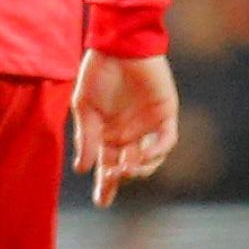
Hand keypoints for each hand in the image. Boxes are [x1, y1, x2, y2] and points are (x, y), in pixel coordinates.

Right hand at [71, 51, 178, 207]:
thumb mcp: (84, 106)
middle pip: (126, 167)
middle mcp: (128, 134)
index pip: (106, 165)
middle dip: (119, 179)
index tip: (101, 202)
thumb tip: (82, 169)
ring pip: (149, 159)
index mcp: (106, 134)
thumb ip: (86, 137)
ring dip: (140, 167)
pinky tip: (146, 154)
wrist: (120, 46)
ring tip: (126, 168)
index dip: (105, 184)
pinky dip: (158, 150)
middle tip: (112, 180)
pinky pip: (166, 140)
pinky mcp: (165, 114)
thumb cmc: (98, 72)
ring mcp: (148, 126)